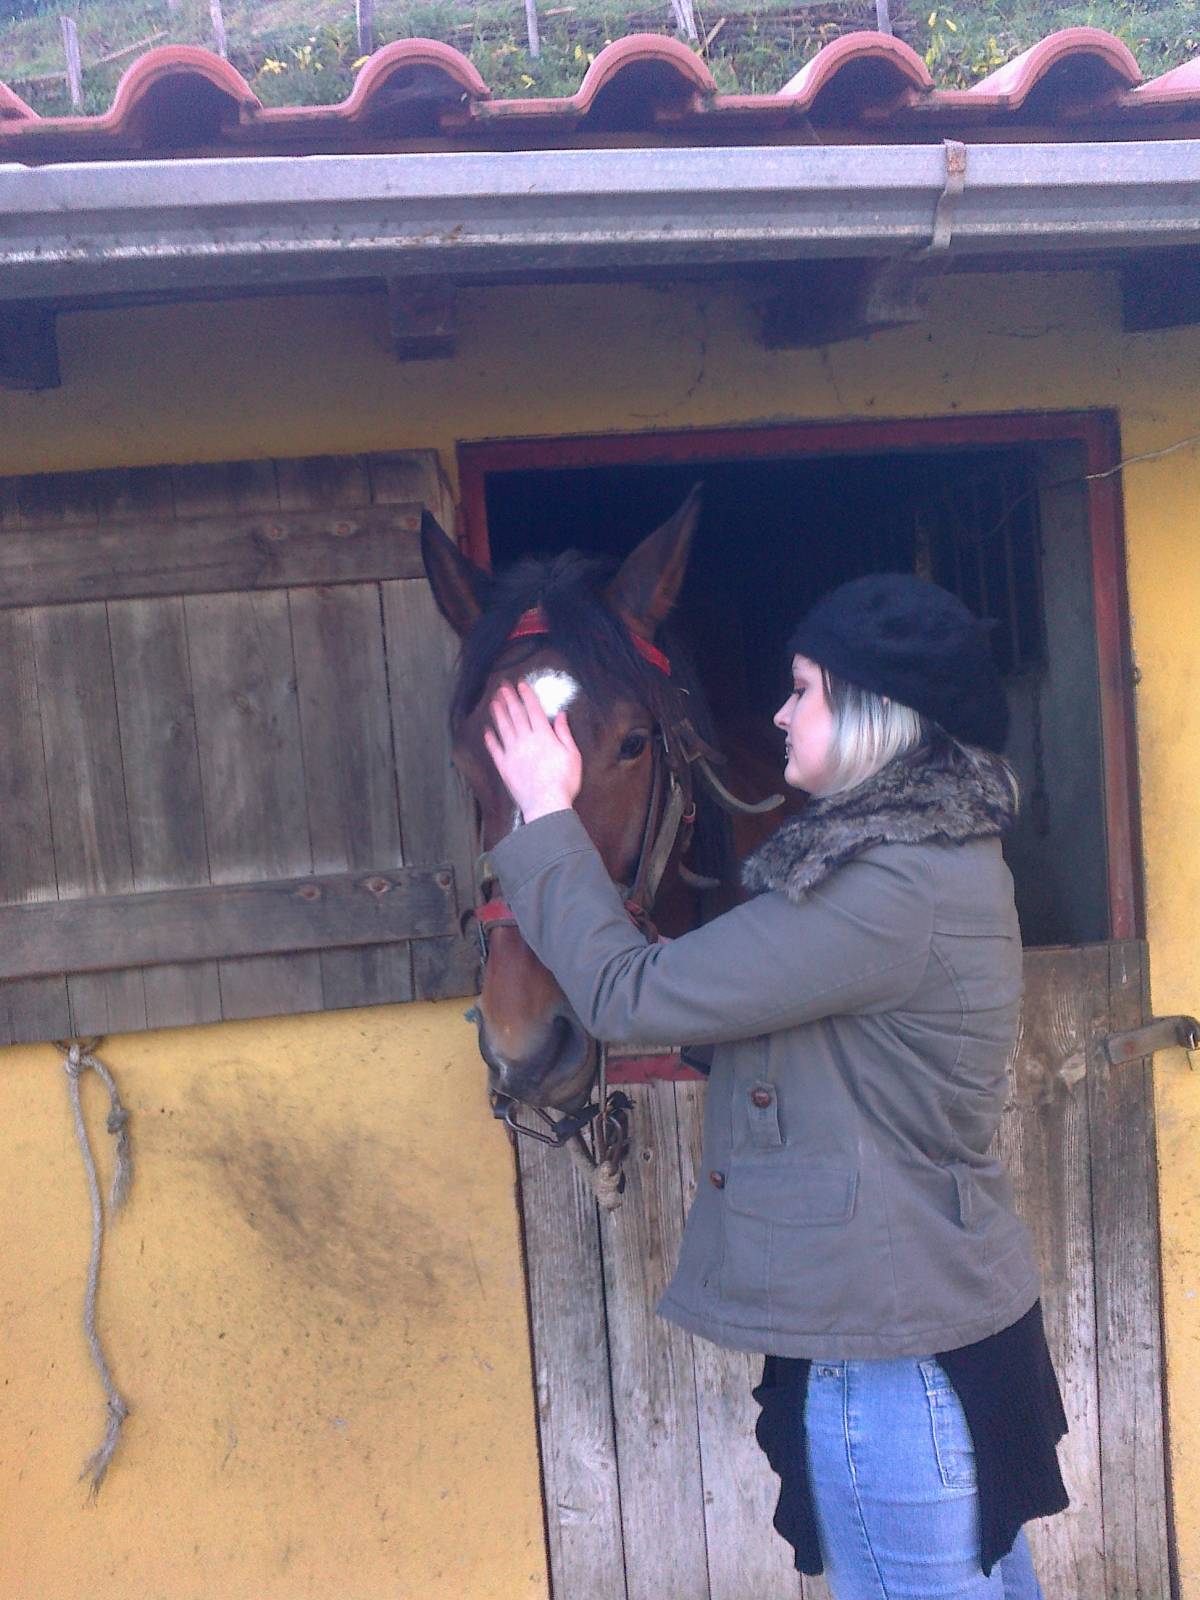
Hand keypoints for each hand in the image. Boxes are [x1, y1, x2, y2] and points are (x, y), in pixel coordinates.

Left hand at [484, 681, 582, 821]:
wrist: (546, 804)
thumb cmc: (564, 781)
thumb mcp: (573, 755)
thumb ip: (564, 733)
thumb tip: (561, 715)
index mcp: (544, 736)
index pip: (533, 710)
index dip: (526, 696)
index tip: (520, 685)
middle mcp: (526, 740)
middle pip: (516, 715)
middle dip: (509, 699)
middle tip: (502, 687)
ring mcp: (513, 753)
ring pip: (503, 728)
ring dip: (498, 713)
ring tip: (493, 702)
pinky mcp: (504, 767)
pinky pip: (495, 749)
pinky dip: (490, 739)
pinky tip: (487, 731)